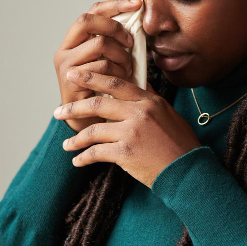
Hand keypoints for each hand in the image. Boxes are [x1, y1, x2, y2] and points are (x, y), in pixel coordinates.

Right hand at [53, 0, 142, 132]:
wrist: (92, 122)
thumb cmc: (107, 90)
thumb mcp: (114, 59)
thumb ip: (119, 41)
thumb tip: (139, 15)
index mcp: (76, 39)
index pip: (93, 11)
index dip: (115, 4)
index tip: (137, 2)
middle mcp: (66, 48)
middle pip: (88, 20)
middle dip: (114, 27)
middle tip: (130, 42)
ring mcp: (66, 63)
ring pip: (99, 44)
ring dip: (121, 56)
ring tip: (128, 69)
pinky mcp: (70, 79)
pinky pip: (102, 66)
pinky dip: (119, 71)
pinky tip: (124, 79)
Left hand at [53, 69, 201, 186]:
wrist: (188, 170)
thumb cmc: (181, 144)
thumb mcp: (169, 114)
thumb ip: (150, 99)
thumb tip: (139, 83)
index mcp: (149, 101)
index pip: (116, 83)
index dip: (92, 77)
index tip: (75, 75)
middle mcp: (139, 113)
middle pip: (99, 103)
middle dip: (74, 107)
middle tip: (58, 110)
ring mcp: (132, 132)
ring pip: (94, 130)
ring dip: (76, 138)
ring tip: (66, 143)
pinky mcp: (126, 153)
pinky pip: (97, 153)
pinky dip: (84, 157)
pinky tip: (77, 161)